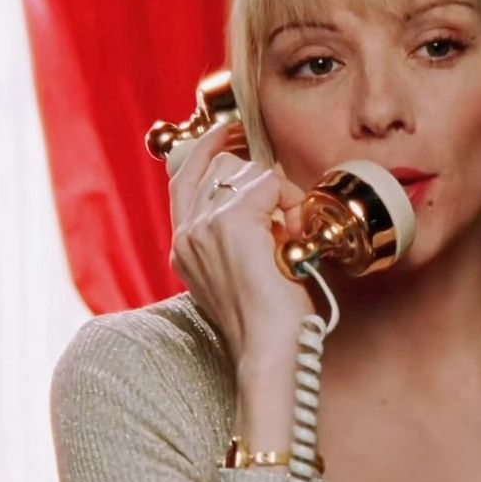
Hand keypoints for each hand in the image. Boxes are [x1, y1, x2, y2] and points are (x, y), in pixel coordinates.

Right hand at [168, 124, 314, 362]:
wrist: (270, 349)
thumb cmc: (266, 316)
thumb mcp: (242, 268)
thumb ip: (238, 232)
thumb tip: (265, 196)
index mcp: (184, 243)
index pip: (185, 175)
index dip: (209, 147)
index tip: (232, 132)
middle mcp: (187, 231)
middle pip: (220, 166)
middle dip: (259, 178)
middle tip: (285, 208)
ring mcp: (205, 226)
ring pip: (245, 172)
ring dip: (279, 193)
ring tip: (292, 231)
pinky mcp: (231, 224)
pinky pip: (268, 183)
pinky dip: (290, 201)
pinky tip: (295, 232)